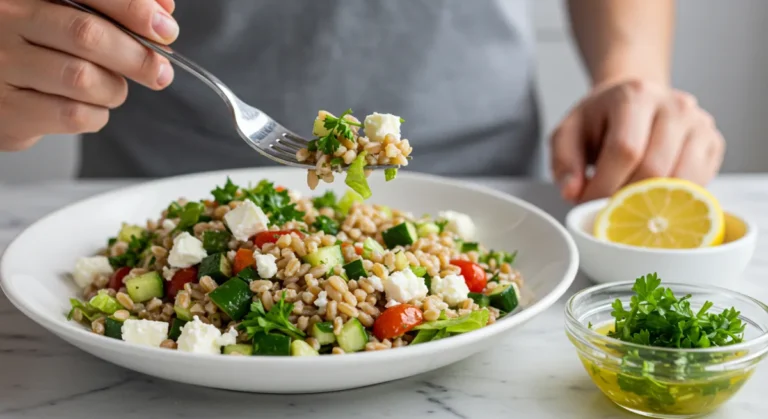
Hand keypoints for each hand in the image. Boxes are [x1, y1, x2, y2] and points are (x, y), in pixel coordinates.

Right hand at [0, 0, 177, 150]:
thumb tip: (163, 12)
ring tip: (111, 89)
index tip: (164, 29)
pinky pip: (72, 115)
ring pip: (83, 79)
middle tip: (159, 72)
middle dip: (137, 56)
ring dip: (114, 90)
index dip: (133, 9)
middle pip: (87, 35)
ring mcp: (1, 66)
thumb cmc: (35, 45)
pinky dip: (96, 115)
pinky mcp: (6, 111)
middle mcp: (5, 20)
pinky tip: (88, 107)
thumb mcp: (65, 12)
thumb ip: (113, 7)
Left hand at [550, 79, 724, 202]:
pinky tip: (652, 201)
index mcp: (635, 95)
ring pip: (681, 181)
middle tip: (608, 210)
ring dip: (651, 204)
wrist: (635, 102)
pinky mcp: (713, 143)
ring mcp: (699, 124)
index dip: (604, 186)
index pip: (625, 149)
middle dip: (626, 199)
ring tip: (628, 207)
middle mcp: (674, 105)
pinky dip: (674, 202)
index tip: (588, 204)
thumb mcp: (569, 132)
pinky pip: (698, 185)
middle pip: (655, 169)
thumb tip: (572, 192)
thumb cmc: (600, 120)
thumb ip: (564, 161)